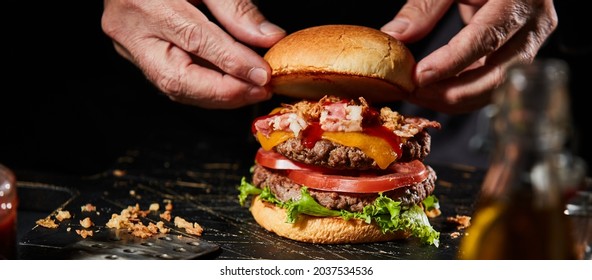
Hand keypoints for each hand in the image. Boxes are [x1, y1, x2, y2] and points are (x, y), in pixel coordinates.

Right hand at [101, 0, 285, 108]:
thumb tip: (269, 38)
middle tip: (260, 91)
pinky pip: (175, 81)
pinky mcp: (140, 57)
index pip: (194, 40)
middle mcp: (131, 31)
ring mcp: (131, 48)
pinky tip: (233, 86)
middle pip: (178, 78)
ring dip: (219, 96)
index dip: (233, 62)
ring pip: (176, 87)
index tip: (263, 74)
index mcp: (144, 3)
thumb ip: (235, 8)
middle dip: (225, 92)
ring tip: (253, 91)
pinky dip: (207, 89)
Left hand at [381, 0, 557, 113]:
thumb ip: (424, 7)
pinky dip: (463, 93)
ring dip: (455, 98)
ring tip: (419, 94)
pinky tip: (435, 91)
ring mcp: (531, 43)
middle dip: (452, 92)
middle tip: (415, 92)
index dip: (452, 62)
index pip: (486, 38)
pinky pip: (492, 85)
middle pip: (498, 75)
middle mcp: (534, 24)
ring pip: (496, 88)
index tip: (420, 76)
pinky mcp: (520, 56)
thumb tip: (394, 36)